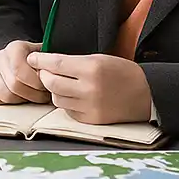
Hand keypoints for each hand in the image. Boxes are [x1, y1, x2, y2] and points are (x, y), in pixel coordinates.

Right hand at [0, 40, 49, 104]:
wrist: (14, 61)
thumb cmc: (35, 64)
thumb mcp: (46, 58)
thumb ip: (51, 63)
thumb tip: (60, 70)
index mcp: (15, 48)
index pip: (20, 70)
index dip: (36, 83)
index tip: (47, 87)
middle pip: (14, 85)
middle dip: (33, 95)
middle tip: (42, 96)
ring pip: (3, 94)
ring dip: (20, 100)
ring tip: (30, 97)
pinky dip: (3, 102)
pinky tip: (14, 98)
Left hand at [27, 52, 152, 123]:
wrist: (147, 95)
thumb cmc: (120, 72)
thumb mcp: (97, 58)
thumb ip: (71, 61)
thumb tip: (43, 61)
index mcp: (91, 68)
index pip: (56, 63)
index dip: (40, 60)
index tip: (31, 58)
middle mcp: (90, 89)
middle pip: (51, 82)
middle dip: (44, 76)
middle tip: (47, 72)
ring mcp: (91, 106)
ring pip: (56, 98)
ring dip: (55, 90)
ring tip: (64, 84)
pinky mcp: (92, 120)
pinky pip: (68, 111)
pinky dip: (67, 103)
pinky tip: (75, 97)